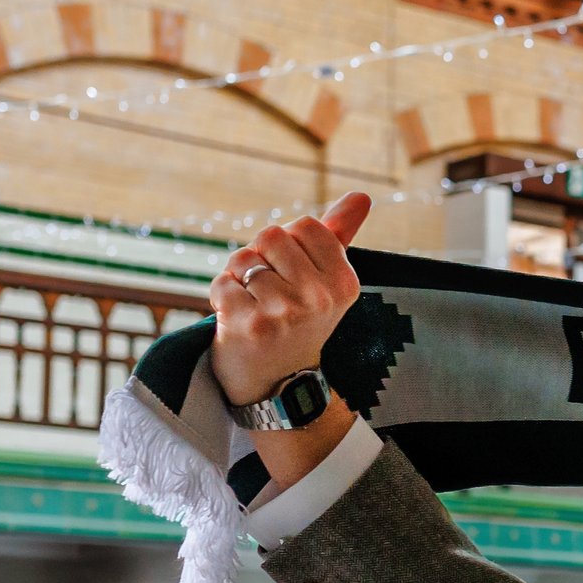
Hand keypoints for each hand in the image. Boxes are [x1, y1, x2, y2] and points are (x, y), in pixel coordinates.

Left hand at [210, 192, 369, 408]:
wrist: (278, 387)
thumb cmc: (299, 323)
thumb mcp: (326, 283)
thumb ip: (340, 236)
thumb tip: (362, 195)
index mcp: (344, 284)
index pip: (305, 226)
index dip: (289, 244)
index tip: (292, 273)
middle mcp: (320, 298)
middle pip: (272, 235)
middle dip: (260, 256)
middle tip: (268, 291)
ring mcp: (285, 314)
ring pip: (243, 259)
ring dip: (237, 278)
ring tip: (252, 306)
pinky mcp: (250, 327)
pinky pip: (221, 283)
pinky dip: (220, 296)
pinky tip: (236, 319)